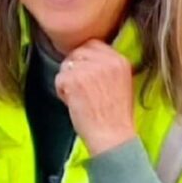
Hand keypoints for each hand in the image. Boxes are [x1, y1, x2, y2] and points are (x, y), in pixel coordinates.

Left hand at [54, 39, 138, 155]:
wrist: (113, 137)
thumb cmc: (115, 118)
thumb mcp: (122, 84)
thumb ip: (108, 68)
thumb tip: (87, 59)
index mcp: (120, 60)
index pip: (94, 44)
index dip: (85, 58)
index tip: (84, 73)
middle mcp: (106, 61)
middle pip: (78, 52)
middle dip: (74, 68)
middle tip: (79, 88)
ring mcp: (89, 69)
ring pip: (66, 65)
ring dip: (67, 80)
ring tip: (78, 98)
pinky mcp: (74, 80)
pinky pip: (59, 79)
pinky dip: (61, 92)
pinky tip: (73, 104)